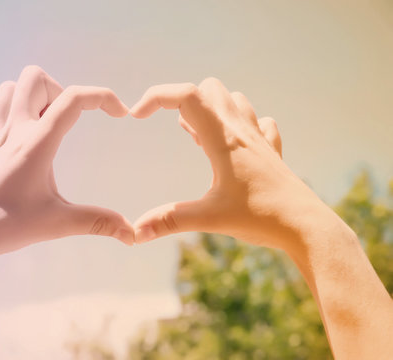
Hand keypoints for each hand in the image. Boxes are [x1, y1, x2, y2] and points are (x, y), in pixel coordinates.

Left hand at [0, 66, 133, 261]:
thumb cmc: (6, 226)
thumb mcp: (58, 223)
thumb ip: (97, 222)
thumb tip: (132, 234)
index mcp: (37, 143)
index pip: (73, 99)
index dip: (103, 97)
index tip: (120, 114)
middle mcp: (14, 130)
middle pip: (34, 78)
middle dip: (60, 91)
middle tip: (69, 123)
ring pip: (9, 89)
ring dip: (32, 98)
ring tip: (45, 126)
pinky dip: (8, 113)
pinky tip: (19, 138)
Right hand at [130, 78, 324, 249]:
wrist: (306, 226)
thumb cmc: (261, 218)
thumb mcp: (210, 218)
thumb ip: (170, 221)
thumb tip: (136, 232)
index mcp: (223, 138)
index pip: (185, 95)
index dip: (155, 97)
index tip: (136, 116)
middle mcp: (241, 130)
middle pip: (208, 89)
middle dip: (182, 101)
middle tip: (174, 130)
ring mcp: (259, 138)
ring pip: (233, 99)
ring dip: (210, 109)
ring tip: (196, 136)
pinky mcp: (270, 150)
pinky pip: (256, 121)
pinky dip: (237, 124)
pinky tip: (231, 146)